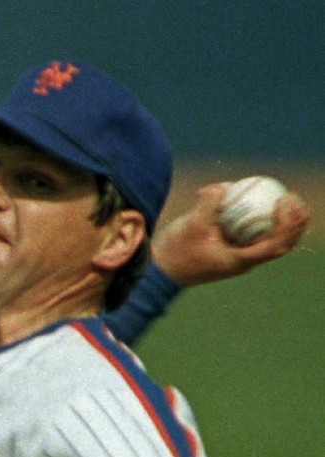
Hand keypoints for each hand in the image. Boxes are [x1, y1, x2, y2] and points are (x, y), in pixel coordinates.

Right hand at [153, 182, 309, 286]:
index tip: (281, 201)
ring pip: (274, 240)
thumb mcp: (191, 224)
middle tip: (290, 197)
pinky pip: (258, 234)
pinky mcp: (234, 250)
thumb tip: (226, 186)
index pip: (274, 245)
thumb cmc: (176, 252)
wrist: (162, 270)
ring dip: (285, 221)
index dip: (286, 224)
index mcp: (239, 261)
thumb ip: (211, 203)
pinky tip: (265, 198)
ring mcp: (241, 257)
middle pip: (283, 244)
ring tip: (284, 197)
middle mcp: (245, 261)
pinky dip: (266, 219)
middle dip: (294, 222)